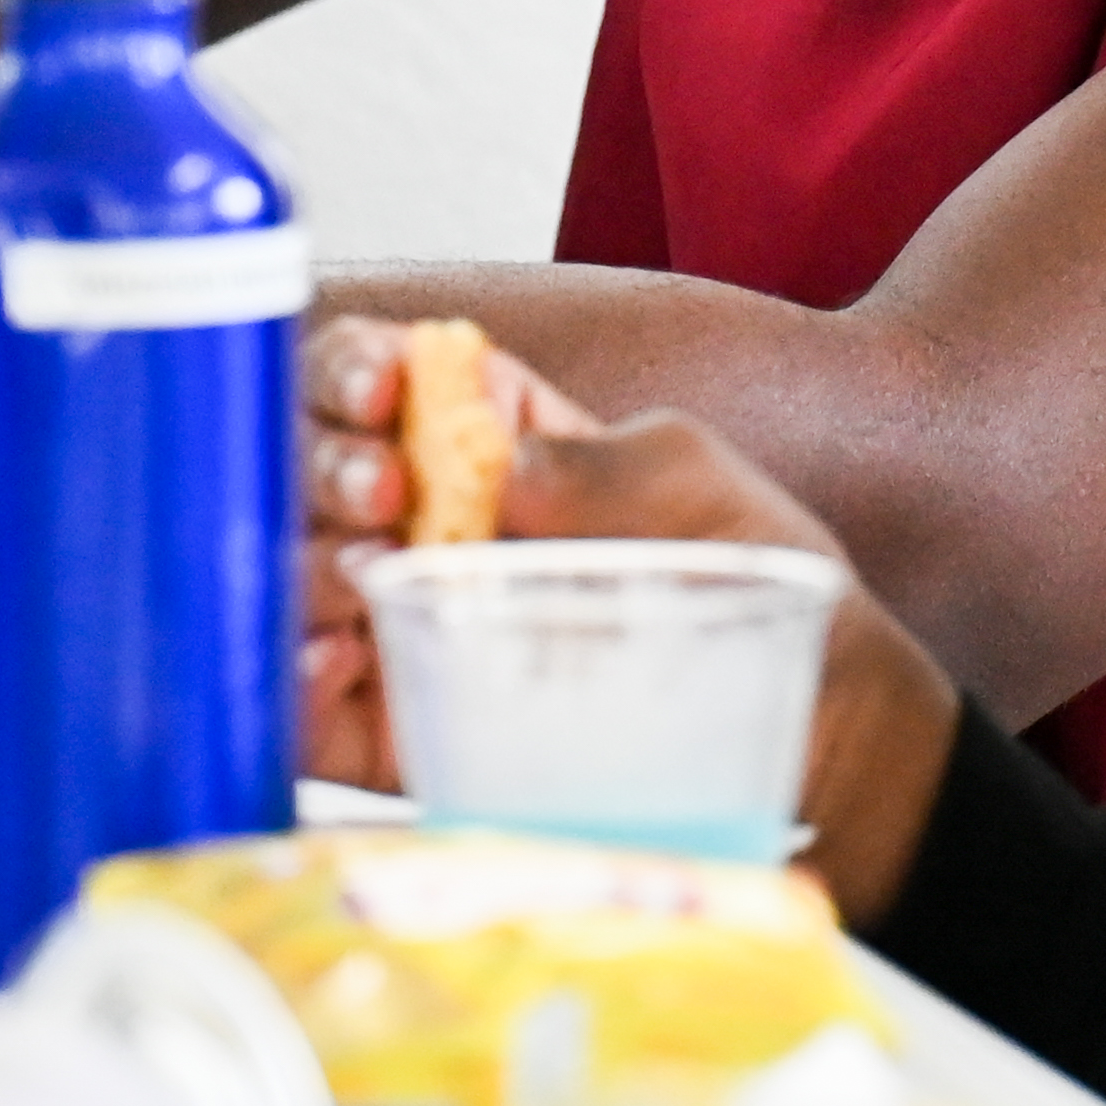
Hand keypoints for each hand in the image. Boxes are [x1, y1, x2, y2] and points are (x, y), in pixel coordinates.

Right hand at [294, 311, 966, 929]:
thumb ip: (613, 463)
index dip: (350, 367)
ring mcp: (407, 628)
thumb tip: (502, 468)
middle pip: (306, 472)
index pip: (373, 376)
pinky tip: (329, 665)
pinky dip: (292, 685)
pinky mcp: (400, 738)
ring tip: (365, 580)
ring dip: (301, 566)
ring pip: (289, 581)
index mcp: (488, 438)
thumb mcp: (706, 488)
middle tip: (385, 494)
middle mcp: (428, 525)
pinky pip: (307, 712)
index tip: (383, 390)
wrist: (815, 736)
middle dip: (322, 467)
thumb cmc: (759, 584)